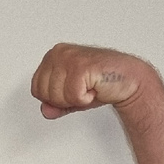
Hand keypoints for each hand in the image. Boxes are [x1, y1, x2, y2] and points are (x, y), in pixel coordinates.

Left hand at [30, 44, 146, 118]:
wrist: (128, 80)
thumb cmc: (101, 83)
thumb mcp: (71, 97)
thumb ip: (55, 104)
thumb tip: (45, 111)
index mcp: (53, 56)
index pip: (36, 89)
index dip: (54, 99)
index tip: (73, 90)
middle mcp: (59, 53)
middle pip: (44, 93)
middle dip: (64, 100)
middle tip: (82, 90)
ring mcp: (69, 57)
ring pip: (56, 96)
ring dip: (76, 99)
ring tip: (89, 87)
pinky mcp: (81, 66)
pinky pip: (72, 96)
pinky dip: (85, 99)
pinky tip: (95, 88)